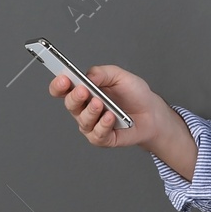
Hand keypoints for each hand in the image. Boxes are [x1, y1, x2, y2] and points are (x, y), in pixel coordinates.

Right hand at [47, 64, 163, 147]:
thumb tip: (86, 77)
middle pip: (69, 104)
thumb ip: (101, 73)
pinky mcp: (102, 138)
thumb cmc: (134, 94)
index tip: (63, 79)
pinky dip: (103, 125)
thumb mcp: (119, 76)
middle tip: (83, 91)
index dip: (58, 85)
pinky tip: (110, 117)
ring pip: (83, 120)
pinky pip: (96, 134)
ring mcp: (92, 124)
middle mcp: (84, 108)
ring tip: (101, 104)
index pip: (62, 89)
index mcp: (84, 90)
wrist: (152, 112)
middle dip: (74, 97)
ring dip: (91, 111)